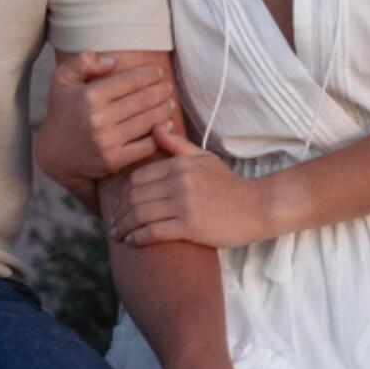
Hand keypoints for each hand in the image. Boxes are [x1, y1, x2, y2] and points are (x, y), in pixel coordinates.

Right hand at [35, 51, 178, 186]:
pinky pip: (146, 146)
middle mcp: (99, 119)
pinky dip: (160, 134)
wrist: (53, 153)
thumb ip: (82, 61)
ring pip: (148, 121)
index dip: (149, 74)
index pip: (131, 80)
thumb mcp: (62, 79)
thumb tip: (111, 62)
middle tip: (168, 87)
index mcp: (90, 96)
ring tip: (170, 102)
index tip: (157, 72)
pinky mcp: (113, 161)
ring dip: (164, 109)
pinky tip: (165, 125)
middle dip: (161, 90)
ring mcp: (107, 142)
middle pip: (144, 100)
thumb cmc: (62, 110)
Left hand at [109, 126, 272, 248]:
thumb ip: (177, 145)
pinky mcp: (191, 226)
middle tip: (113, 222)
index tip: (118, 205)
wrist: (256, 207)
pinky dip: (139, 237)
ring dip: (125, 226)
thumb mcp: (204, 158)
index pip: (138, 177)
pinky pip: (155, 231)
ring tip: (118, 234)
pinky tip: (132, 241)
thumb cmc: (228, 185)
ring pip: (141, 214)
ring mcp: (185, 204)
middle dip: (119, 211)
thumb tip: (155, 126)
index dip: (123, 193)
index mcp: (180, 164)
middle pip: (135, 196)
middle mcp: (179, 181)